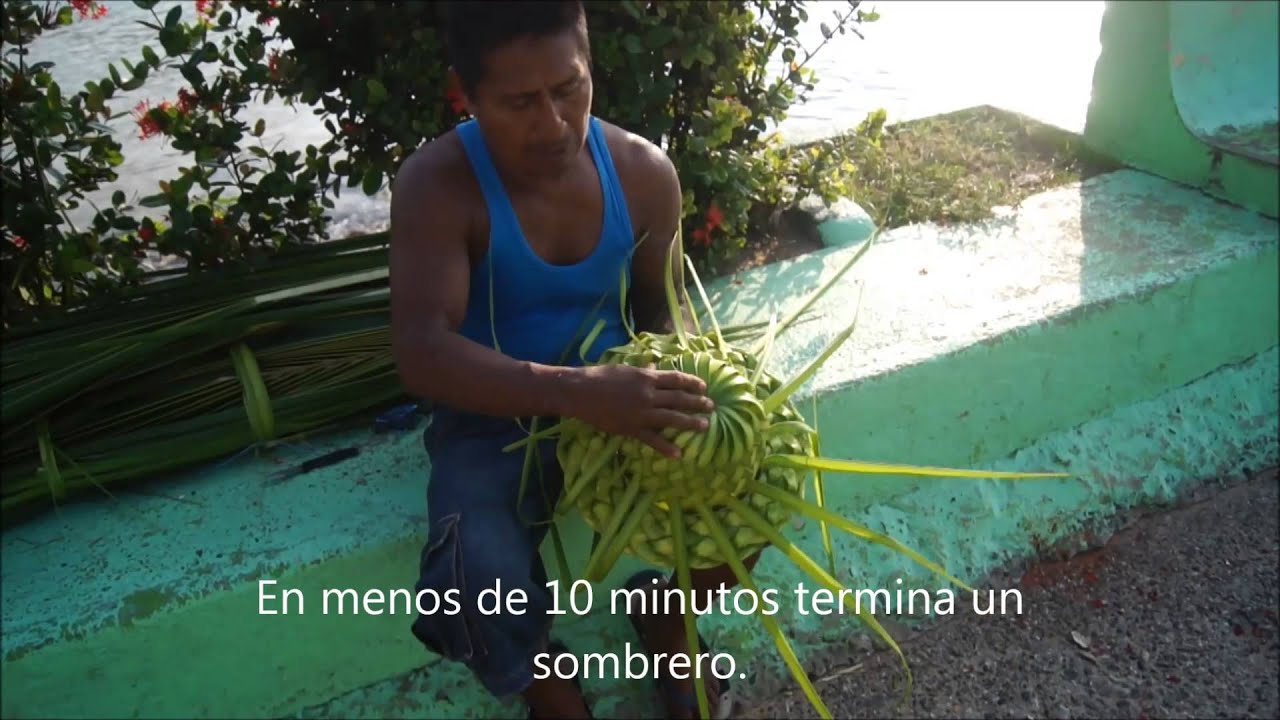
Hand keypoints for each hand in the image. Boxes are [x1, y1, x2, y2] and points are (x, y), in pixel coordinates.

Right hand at [565, 364, 713, 457]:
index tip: (704, 387)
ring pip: (672, 418)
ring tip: (704, 426)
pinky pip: (653, 439)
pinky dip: (666, 447)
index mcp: (647, 377)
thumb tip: (656, 367)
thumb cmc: (601, 377)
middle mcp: (648, 395)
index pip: (676, 379)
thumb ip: (644, 371)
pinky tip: (678, 453)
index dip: (692, 383)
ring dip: (690, 423)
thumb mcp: (625, 369)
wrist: (581, 392)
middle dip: (697, 403)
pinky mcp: (632, 428)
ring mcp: (641, 413)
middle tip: (711, 407)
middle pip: (679, 399)